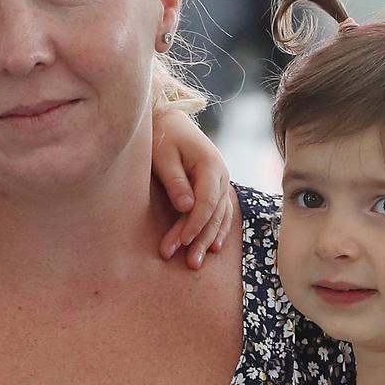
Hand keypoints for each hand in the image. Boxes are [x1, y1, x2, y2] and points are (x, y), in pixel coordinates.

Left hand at [152, 109, 233, 268]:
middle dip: (199, 239)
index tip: (181, 241)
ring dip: (207, 241)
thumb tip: (186, 207)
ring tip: (194, 263)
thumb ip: (175, 180)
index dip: (195, 224)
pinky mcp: (215, 188)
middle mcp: (222, 175)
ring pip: (218, 217)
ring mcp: (221, 182)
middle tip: (187, 263)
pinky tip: (211, 248)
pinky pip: (220, 213)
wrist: (170, 121)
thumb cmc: (162, 136)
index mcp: (211, 165)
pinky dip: (216, 231)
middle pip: (214, 214)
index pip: (207, 201)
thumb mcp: (163, 155)